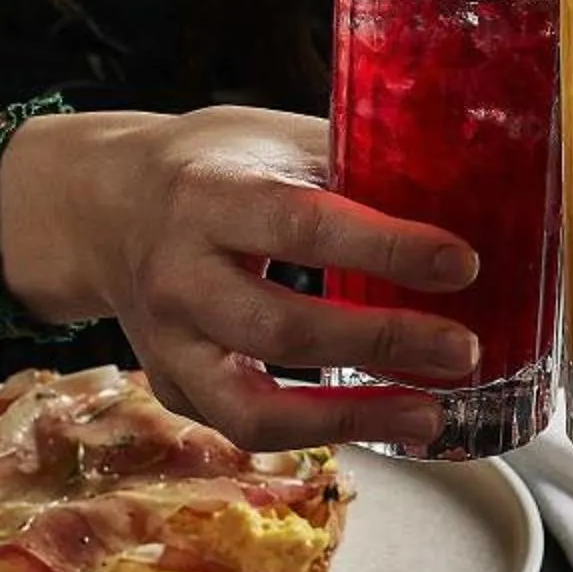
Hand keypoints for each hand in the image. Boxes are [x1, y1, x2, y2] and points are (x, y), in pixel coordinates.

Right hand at [0, 107, 483, 450]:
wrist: (103, 208)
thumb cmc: (209, 168)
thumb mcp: (272, 140)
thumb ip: (353, 167)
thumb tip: (469, 189)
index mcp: (208, 196)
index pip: (304, 225)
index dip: (387, 248)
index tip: (462, 263)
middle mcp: (178, 277)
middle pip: (282, 328)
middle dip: (382, 344)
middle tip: (464, 349)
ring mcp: (167, 345)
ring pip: (255, 407)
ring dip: (353, 419)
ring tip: (431, 415)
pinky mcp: (172, 388)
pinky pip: (247, 427)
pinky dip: (319, 430)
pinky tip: (381, 417)